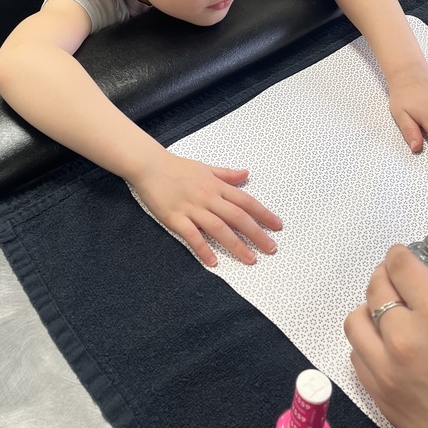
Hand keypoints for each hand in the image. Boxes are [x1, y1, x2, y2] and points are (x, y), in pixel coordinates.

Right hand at [130, 152, 281, 266]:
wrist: (149, 166)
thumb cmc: (178, 167)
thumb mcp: (206, 167)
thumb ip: (226, 174)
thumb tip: (246, 174)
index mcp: (216, 185)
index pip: (245, 201)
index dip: (263, 214)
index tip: (277, 226)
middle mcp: (208, 197)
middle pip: (237, 217)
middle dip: (257, 234)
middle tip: (271, 249)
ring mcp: (192, 208)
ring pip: (219, 228)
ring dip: (236, 245)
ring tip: (251, 259)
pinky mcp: (175, 218)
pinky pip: (192, 236)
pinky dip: (203, 249)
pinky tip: (214, 262)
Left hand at [344, 246, 427, 427]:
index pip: (400, 265)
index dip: (402, 255)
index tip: (405, 256)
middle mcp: (405, 336)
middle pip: (375, 287)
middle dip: (387, 277)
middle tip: (399, 280)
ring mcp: (386, 366)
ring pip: (356, 319)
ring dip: (370, 310)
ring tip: (390, 315)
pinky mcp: (378, 393)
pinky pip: (357, 354)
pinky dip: (368, 343)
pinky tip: (388, 347)